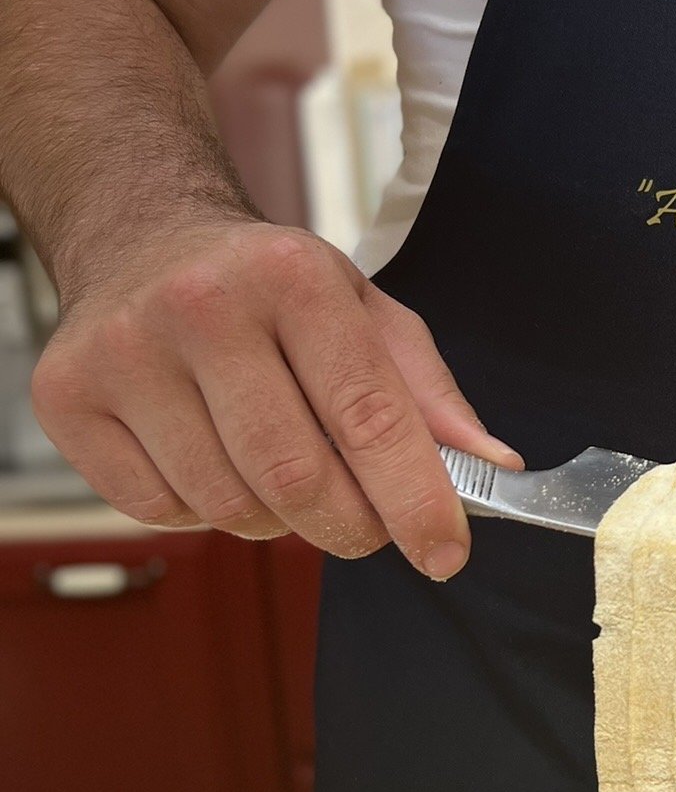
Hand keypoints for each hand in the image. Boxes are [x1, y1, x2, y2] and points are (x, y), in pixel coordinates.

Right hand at [32, 215, 521, 576]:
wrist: (142, 237)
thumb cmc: (270, 288)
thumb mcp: (365, 310)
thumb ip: (429, 394)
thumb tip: (493, 469)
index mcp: (293, 276)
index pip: (368, 414)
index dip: (416, 499)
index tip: (446, 553)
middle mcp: (201, 307)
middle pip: (295, 477)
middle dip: (350, 526)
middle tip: (367, 528)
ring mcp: (125, 353)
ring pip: (227, 505)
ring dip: (276, 521)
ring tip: (281, 473)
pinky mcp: (67, 398)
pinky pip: (160, 511)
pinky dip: (204, 514)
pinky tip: (211, 460)